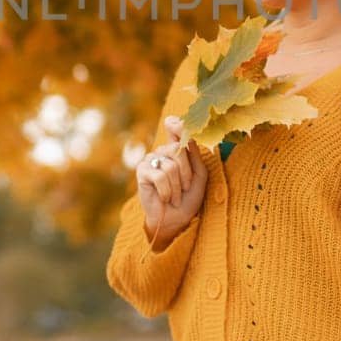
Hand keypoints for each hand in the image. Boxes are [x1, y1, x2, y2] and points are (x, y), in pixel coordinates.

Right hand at [137, 116, 208, 249]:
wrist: (175, 219)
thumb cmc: (189, 197)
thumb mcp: (199, 174)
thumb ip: (193, 153)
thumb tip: (183, 131)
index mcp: (178, 149)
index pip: (176, 128)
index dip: (178, 123)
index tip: (175, 121)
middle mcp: (163, 150)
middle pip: (178, 150)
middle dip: (186, 174)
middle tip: (184, 189)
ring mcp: (151, 159)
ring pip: (170, 166)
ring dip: (177, 187)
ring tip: (175, 196)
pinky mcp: (142, 171)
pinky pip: (159, 175)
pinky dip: (166, 191)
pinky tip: (165, 198)